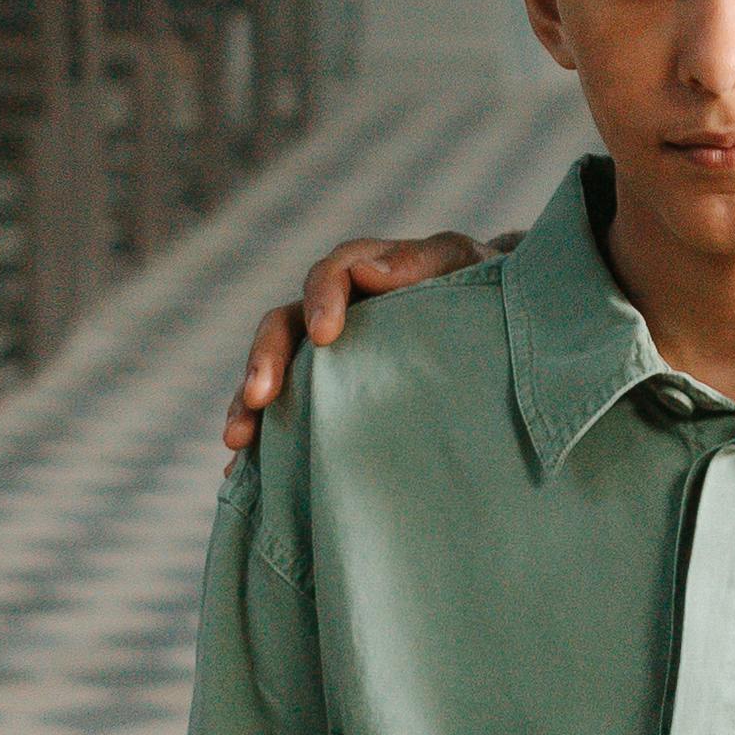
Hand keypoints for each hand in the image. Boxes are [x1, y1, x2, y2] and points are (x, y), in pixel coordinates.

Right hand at [222, 234, 480, 453]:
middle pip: (283, 326)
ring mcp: (321, 359)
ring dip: (247, 403)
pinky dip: (260, 442)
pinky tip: (243, 473)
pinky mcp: (322, 398)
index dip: (322, 299)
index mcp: (364, 275)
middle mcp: (331, 314)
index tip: (325, 335)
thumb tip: (369, 270)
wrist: (497, 330)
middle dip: (265, 359)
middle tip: (261, 395)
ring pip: (271, 373)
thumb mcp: (463, 266)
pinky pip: (281, 416)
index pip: (330, 275)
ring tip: (237, 440)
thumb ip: (424, 260)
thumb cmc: (477, 289)